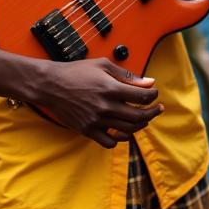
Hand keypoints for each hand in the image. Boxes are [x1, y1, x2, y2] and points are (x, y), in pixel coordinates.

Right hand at [29, 58, 161, 148]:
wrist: (51, 85)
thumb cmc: (77, 72)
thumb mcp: (103, 65)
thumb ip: (127, 75)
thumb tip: (149, 82)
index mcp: (111, 88)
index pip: (142, 97)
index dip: (153, 95)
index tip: (154, 93)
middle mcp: (105, 107)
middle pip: (139, 116)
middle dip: (153, 112)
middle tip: (157, 108)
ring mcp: (96, 121)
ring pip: (127, 130)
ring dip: (140, 125)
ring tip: (144, 119)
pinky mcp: (87, 130)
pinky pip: (109, 142)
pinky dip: (119, 139)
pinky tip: (122, 131)